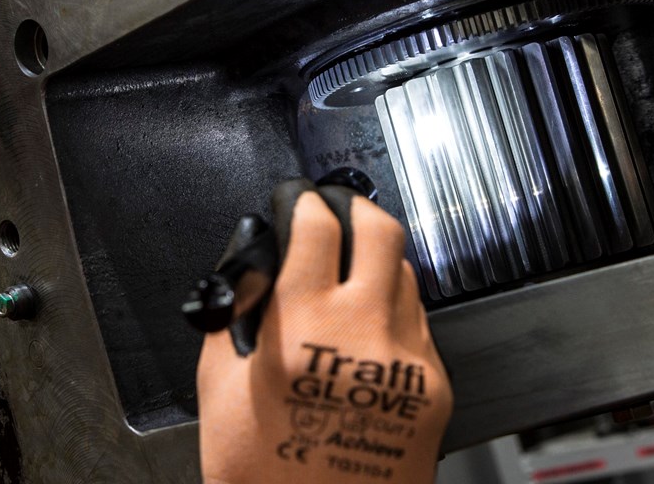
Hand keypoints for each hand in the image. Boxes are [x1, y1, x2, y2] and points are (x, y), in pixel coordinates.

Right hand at [196, 181, 452, 483]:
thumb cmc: (260, 477)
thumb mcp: (218, 387)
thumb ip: (235, 314)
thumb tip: (253, 265)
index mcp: (302, 328)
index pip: (317, 224)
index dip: (304, 200)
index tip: (296, 199)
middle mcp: (364, 334)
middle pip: (380, 230)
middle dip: (353, 208)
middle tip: (333, 211)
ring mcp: (408, 361)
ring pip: (406, 273)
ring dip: (376, 261)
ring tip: (348, 274)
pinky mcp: (435, 388)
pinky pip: (419, 324)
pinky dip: (393, 311)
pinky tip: (366, 330)